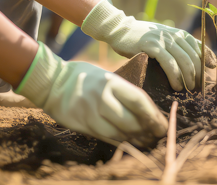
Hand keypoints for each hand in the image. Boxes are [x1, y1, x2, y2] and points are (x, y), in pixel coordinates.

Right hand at [16, 43, 167, 147]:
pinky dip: (119, 141)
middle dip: (146, 130)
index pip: (139, 101)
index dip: (153, 116)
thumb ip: (124, 90)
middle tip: (156, 135)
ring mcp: (90, 112)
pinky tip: (128, 141)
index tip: (163, 125)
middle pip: (131, 120)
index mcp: (111, 81)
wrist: (53, 82)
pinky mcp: (82, 124)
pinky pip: (105, 137)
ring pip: (119, 133)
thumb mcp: (107, 75)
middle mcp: (102, 97)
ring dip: (134, 139)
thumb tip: (147, 109)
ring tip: (145, 140)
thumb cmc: (86, 77)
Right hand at [81, 1, 202, 90]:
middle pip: (194, 57)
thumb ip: (181, 49)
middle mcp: (174, 35)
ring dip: (188, 78)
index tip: (209, 75)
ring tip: (188, 90)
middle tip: (197, 89)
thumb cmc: (143, 40)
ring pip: (184, 60)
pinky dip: (175, 76)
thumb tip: (205, 64)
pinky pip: (169, 62)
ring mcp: (163, 39)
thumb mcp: (164, 41)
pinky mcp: (152, 45)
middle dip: (198, 75)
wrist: (120, 29)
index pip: (201, 48)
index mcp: (179, 34)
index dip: (207, 62)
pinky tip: (176, 86)